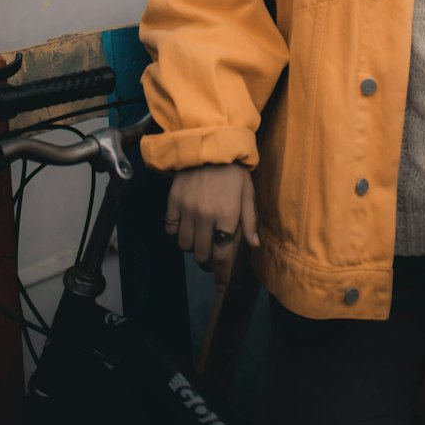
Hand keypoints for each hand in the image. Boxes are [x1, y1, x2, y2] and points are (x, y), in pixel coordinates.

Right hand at [164, 163, 259, 286]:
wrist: (209, 141)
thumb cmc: (233, 168)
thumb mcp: (248, 191)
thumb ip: (250, 219)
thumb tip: (253, 245)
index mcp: (228, 215)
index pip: (223, 255)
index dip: (222, 274)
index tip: (222, 282)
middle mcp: (206, 216)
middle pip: (202, 255)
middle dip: (208, 262)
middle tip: (212, 258)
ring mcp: (187, 210)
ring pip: (185, 246)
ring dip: (193, 248)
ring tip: (200, 240)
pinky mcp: (173, 202)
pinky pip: (170, 229)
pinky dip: (176, 233)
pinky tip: (185, 226)